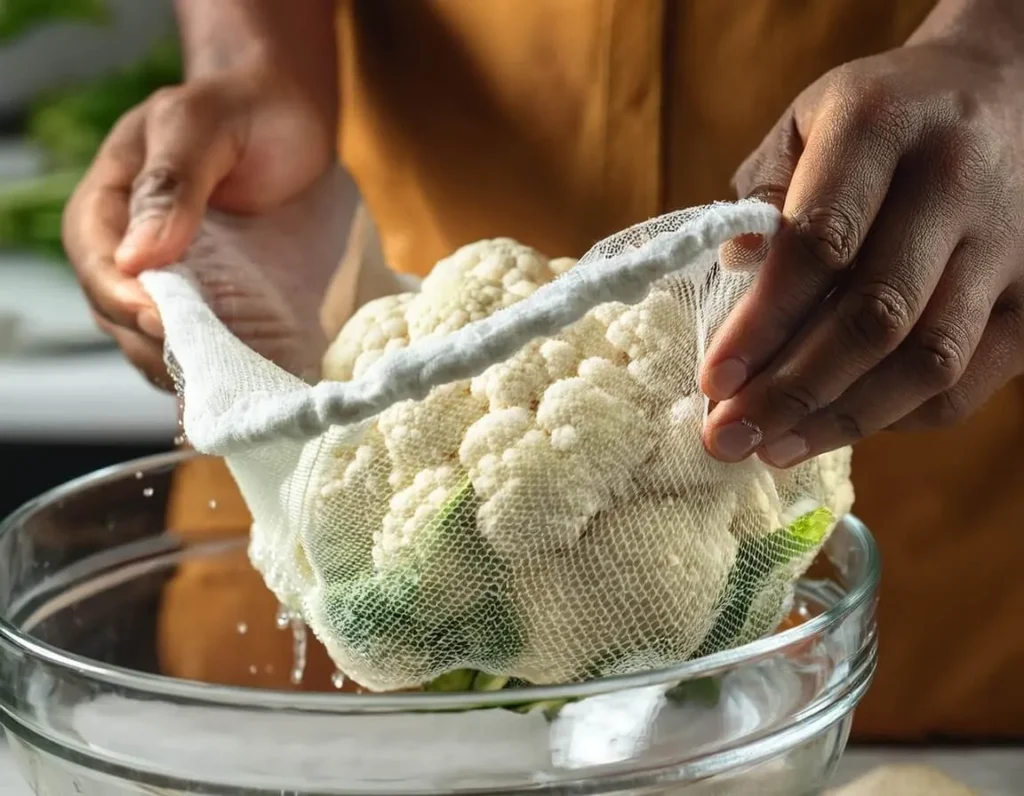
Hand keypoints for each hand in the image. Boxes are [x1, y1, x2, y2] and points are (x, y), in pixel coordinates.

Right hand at [61, 62, 338, 388]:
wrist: (291, 118)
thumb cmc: (248, 110)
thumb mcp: (204, 124)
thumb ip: (171, 181)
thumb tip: (136, 257)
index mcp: (109, 200)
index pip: (96, 261)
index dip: (123, 298)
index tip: (162, 321)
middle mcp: (128, 247)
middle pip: (117, 312)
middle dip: (152, 343)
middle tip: (202, 366)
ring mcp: (167, 279)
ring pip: (151, 338)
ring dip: (181, 367)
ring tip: (221, 386)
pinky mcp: (208, 299)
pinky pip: (195, 342)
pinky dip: (211, 365)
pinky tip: (239, 381)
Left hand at [701, 11, 1023, 466]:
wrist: (1007, 87)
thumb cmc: (880, 116)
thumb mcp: (808, 123)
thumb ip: (764, 196)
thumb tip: (733, 279)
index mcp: (881, 125)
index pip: (819, 243)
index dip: (762, 324)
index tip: (713, 381)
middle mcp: (955, 180)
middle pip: (875, 315)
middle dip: (792, 391)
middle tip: (728, 437)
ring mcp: (1011, 240)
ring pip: (929, 360)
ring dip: (842, 420)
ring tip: (773, 449)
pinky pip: (971, 380)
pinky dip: (901, 416)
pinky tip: (840, 427)